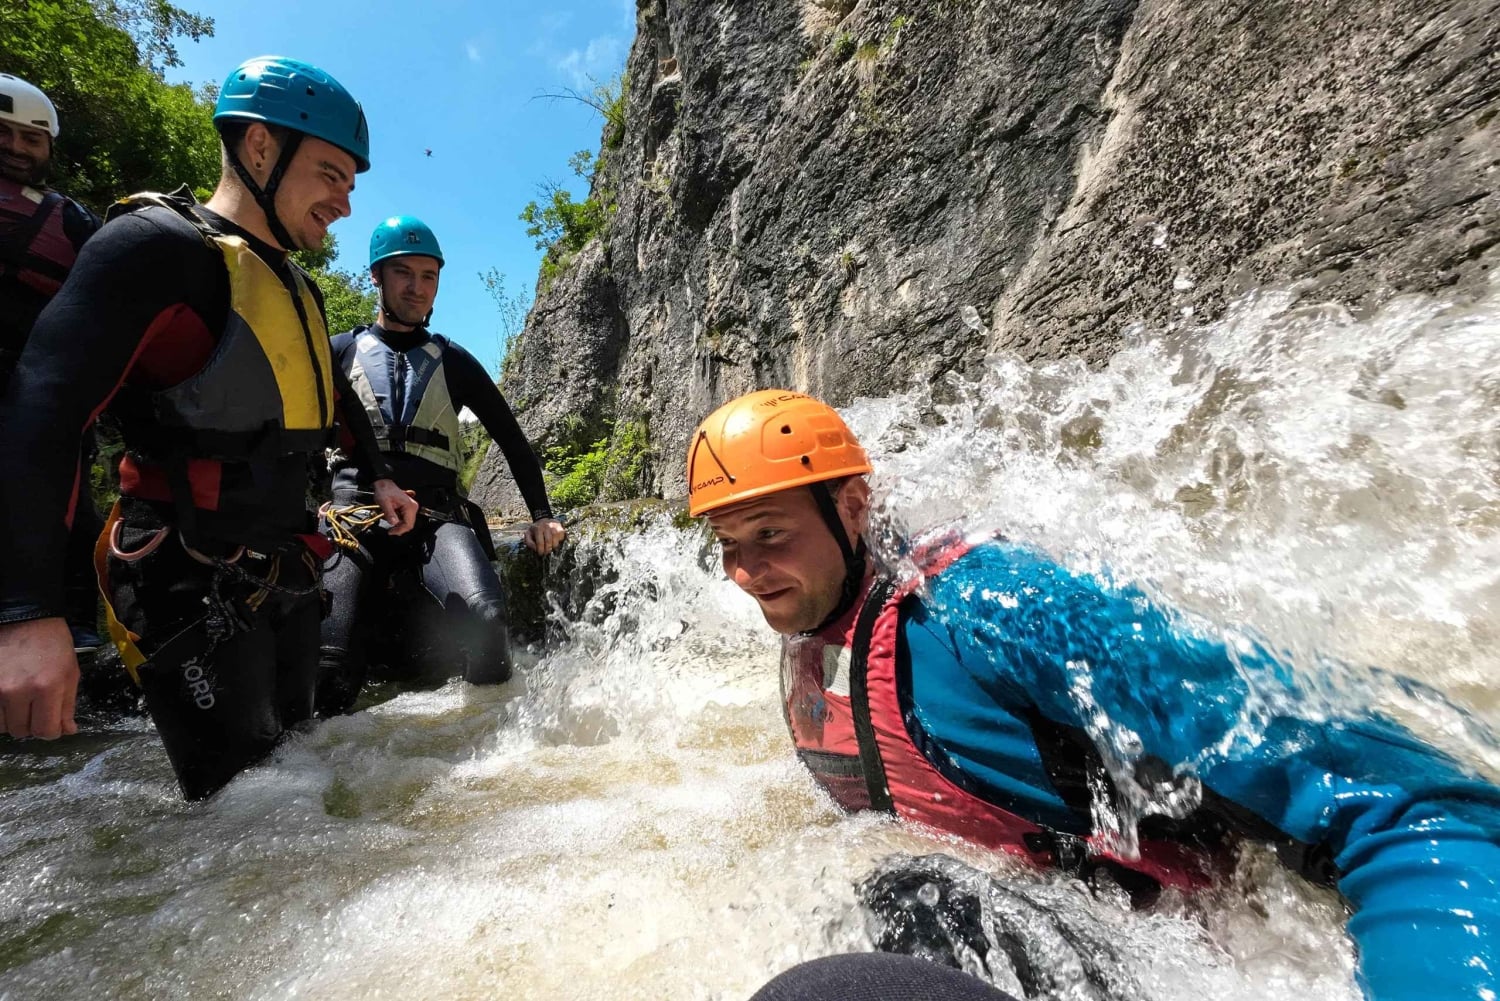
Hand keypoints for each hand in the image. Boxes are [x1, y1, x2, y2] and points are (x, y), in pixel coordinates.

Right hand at [0, 617, 80, 738]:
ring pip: (2, 726)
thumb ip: (68, 705)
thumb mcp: (70, 672)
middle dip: (31, 724)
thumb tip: (67, 730)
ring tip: (20, 701)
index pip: (45, 731)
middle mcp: (18, 690)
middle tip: (35, 709)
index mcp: (47, 687)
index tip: (51, 724)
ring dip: (12, 719)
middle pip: (21, 731)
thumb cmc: (53, 645)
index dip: (50, 731)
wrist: (25, 620)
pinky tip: (7, 700)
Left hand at [373, 478, 419, 535]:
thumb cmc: (385, 490)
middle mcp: (413, 507)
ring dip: (397, 524)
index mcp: (409, 506)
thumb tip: (394, 523)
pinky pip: (405, 519)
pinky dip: (398, 520)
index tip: (391, 532)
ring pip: (406, 523)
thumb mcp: (384, 502)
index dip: (399, 530)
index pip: (408, 524)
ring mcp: (411, 508)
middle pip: (409, 524)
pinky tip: (392, 516)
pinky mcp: (408, 509)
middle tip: (390, 529)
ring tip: (389, 519)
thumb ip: (389, 513)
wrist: (384, 484)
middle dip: (399, 528)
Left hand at [524, 517, 565, 554]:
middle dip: (547, 550)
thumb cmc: (535, 530)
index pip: (540, 542)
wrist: (543, 519)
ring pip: (556, 540)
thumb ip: (529, 542)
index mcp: (538, 528)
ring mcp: (555, 527)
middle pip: (548, 541)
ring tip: (550, 548)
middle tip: (546, 553)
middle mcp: (547, 527)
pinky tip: (555, 542)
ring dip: (553, 546)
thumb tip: (535, 548)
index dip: (540, 550)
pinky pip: (561, 538)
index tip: (540, 553)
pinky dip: (559, 542)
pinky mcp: (560, 528)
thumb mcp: (528, 534)